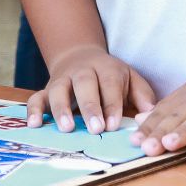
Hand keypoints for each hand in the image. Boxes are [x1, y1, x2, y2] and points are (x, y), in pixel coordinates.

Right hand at [24, 47, 156, 136]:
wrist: (81, 57)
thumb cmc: (110, 76)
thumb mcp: (130, 78)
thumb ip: (142, 94)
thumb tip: (152, 113)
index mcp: (106, 68)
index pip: (110, 84)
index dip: (112, 104)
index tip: (114, 125)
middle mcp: (82, 71)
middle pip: (85, 84)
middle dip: (90, 107)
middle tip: (95, 128)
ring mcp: (62, 80)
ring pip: (58, 90)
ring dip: (61, 108)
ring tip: (67, 128)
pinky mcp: (47, 89)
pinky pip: (36, 97)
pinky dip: (33, 110)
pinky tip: (34, 125)